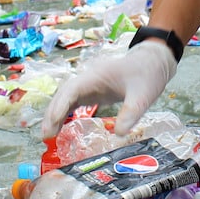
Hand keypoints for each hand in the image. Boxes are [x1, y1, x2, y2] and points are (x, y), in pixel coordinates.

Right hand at [39, 39, 177, 137]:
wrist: (153, 62)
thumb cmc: (147, 74)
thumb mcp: (143, 96)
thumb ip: (131, 113)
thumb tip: (118, 134)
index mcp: (97, 75)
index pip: (71, 90)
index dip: (60, 106)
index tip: (52, 123)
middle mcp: (88, 78)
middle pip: (64, 94)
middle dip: (53, 113)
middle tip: (46, 136)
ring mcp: (89, 84)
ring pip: (66, 98)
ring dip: (56, 114)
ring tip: (48, 136)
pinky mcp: (93, 90)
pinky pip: (74, 102)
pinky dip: (65, 114)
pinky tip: (60, 127)